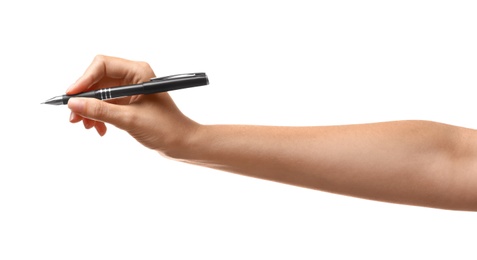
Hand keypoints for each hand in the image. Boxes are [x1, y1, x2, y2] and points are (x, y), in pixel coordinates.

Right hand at [67, 55, 198, 155]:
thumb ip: (101, 111)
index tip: (70, 97)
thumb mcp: (129, 119)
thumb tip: (74, 103)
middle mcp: (134, 77)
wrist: (182, 143)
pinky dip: (99, 116)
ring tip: (86, 126)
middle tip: (74, 117)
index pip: (102, 65)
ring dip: (90, 109)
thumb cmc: (165, 128)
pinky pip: (107, 105)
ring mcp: (131, 90)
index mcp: (138, 72)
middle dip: (85, 98)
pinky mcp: (130, 103)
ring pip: (100, 94)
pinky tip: (99, 129)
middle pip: (98, 80)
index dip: (84, 80)